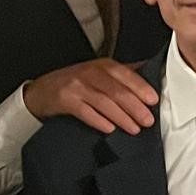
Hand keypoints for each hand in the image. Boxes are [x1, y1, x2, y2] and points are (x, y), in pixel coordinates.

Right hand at [23, 58, 158, 134]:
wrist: (41, 91)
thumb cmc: (75, 83)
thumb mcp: (98, 74)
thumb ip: (121, 76)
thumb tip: (148, 79)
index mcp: (102, 65)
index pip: (126, 74)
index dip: (141, 87)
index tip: (153, 100)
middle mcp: (90, 73)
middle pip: (117, 90)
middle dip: (135, 107)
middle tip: (148, 120)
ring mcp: (77, 86)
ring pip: (104, 102)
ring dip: (122, 117)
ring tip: (134, 128)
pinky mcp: (65, 100)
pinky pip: (85, 112)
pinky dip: (99, 121)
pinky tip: (110, 129)